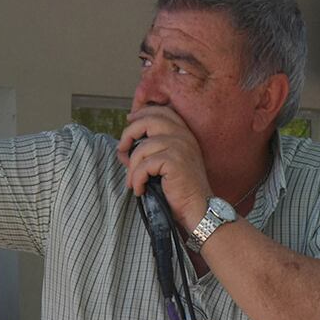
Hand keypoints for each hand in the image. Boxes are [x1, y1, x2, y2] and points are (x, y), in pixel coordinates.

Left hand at [117, 104, 212, 231]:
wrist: (197, 208)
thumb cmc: (180, 189)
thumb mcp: (168, 162)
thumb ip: (153, 148)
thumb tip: (125, 143)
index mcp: (184, 133)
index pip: (161, 111)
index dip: (142, 113)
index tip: (129, 122)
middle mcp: (184, 136)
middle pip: (149, 121)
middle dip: (129, 133)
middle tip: (121, 150)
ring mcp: (180, 147)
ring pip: (142, 148)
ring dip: (131, 167)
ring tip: (133, 181)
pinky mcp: (174, 161)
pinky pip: (145, 165)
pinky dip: (137, 179)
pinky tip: (140, 190)